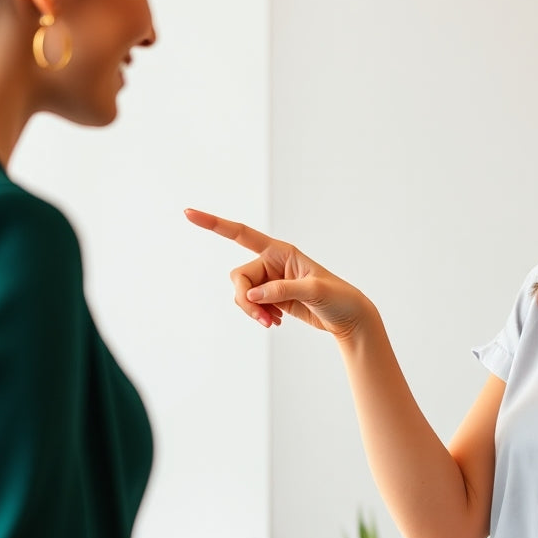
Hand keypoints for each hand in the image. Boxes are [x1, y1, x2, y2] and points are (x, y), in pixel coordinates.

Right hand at [185, 209, 372, 338]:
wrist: (349, 318)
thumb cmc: (339, 298)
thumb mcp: (315, 291)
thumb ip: (283, 290)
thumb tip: (253, 295)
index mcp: (281, 251)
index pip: (241, 234)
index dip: (215, 224)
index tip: (189, 214)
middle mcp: (272, 262)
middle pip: (238, 277)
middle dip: (245, 300)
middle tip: (263, 319)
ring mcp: (270, 281)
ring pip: (242, 294)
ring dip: (252, 312)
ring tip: (272, 323)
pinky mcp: (272, 299)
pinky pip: (252, 306)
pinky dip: (259, 317)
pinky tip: (277, 322)